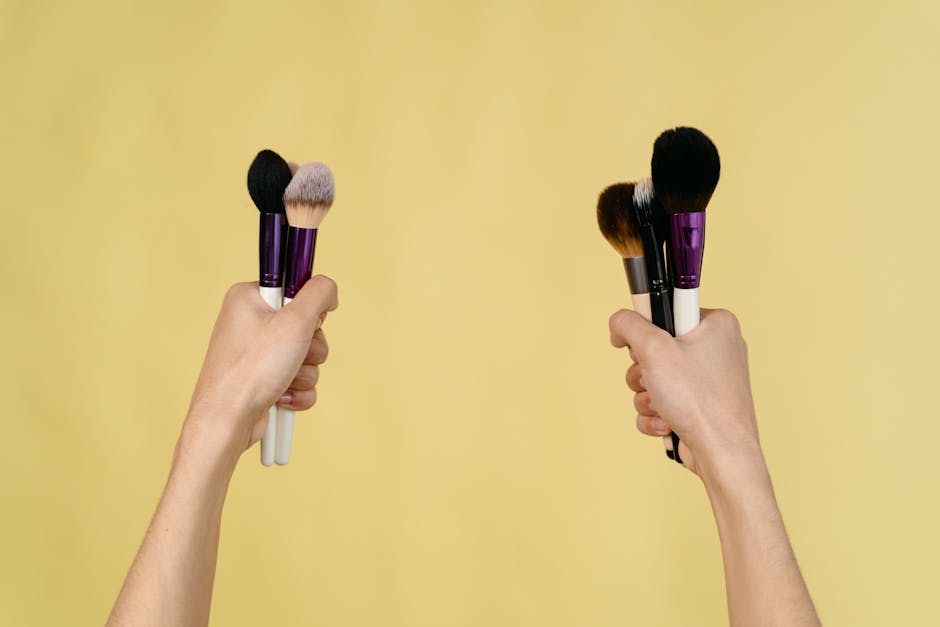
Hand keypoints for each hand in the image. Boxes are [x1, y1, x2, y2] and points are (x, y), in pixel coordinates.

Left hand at [184, 276, 337, 461]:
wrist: (226, 421)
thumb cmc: (252, 370)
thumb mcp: (294, 321)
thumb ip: (318, 294)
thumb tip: (328, 290)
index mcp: (249, 298)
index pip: (295, 287)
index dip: (308, 308)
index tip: (305, 321)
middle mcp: (250, 322)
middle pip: (307, 325)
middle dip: (310, 347)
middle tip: (295, 354)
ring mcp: (257, 353)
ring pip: (306, 355)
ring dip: (305, 372)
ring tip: (284, 381)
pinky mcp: (264, 378)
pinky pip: (298, 379)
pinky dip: (297, 391)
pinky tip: (282, 398)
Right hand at [608, 308, 761, 479]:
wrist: (722, 452)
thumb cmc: (698, 400)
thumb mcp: (653, 349)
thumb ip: (629, 325)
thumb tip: (618, 323)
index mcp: (716, 323)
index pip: (667, 309)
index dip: (647, 329)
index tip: (641, 345)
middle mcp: (717, 347)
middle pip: (656, 347)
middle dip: (644, 371)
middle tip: (652, 379)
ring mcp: (710, 378)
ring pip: (656, 377)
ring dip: (647, 395)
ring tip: (662, 407)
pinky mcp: (701, 403)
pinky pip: (665, 400)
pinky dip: (657, 413)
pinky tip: (666, 423)